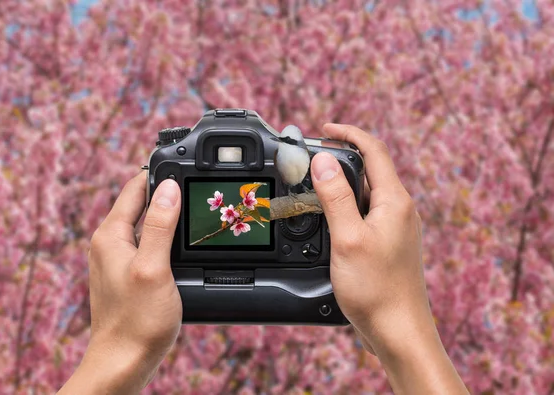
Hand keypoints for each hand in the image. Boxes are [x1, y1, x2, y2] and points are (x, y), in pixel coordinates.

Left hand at [59, 172, 181, 394]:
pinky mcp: (127, 274)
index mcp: (110, 235)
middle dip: (165, 191)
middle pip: (139, 203)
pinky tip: (182, 243)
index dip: (158, 172)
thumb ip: (160, 225)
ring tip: (193, 208)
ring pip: (145, 224)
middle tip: (195, 184)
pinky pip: (147, 244)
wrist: (124, 362)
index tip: (182, 162)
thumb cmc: (137, 321)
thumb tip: (167, 187)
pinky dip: (165, 237)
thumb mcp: (153, 266)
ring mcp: (117, 260)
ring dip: (166, 215)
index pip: (134, 188)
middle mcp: (109, 243)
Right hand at [311, 124, 467, 393]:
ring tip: (314, 185)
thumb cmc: (377, 290)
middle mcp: (399, 209)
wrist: (398, 331)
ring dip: (342, 182)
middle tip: (311, 158)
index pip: (373, 151)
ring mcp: (395, 226)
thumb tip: (324, 160)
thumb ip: (335, 197)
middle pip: (370, 168)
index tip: (325, 128)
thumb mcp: (348, 238)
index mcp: (395, 201)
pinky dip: (347, 204)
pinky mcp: (388, 242)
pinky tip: (329, 216)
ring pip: (367, 191)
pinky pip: (367, 211)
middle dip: (341, 157)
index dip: (348, 133)